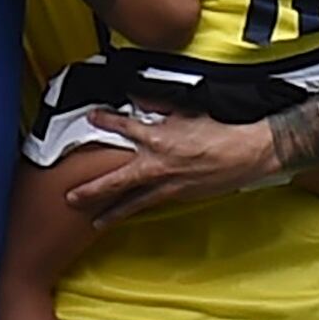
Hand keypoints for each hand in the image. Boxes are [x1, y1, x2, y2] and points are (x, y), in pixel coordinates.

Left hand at [65, 101, 279, 226]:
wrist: (248, 153)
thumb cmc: (221, 130)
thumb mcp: (186, 110)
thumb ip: (158, 105)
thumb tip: (137, 98)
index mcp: (157, 137)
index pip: (122, 126)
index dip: (104, 120)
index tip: (91, 117)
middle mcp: (157, 164)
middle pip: (116, 179)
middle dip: (91, 189)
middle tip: (70, 196)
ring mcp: (167, 184)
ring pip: (132, 202)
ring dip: (110, 212)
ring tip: (93, 221)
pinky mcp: (179, 196)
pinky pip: (152, 204)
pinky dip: (138, 210)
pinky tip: (127, 216)